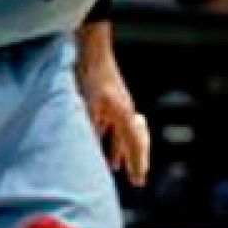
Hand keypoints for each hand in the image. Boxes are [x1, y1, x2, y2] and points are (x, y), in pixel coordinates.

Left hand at [77, 42, 149, 185]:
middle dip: (136, 161)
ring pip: (124, 135)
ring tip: (118, 168)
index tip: (139, 180)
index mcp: (124, 113)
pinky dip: (113, 140)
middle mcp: (126, 111)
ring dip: (122, 152)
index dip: (137, 163)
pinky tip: (103, 145)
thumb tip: (90, 149)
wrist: (91, 47)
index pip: (135, 144)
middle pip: (135, 141)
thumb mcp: (88, 105)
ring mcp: (119, 106)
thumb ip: (91, 128)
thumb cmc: (91, 74)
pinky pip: (115, 127)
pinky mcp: (110, 101)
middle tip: (138, 179)